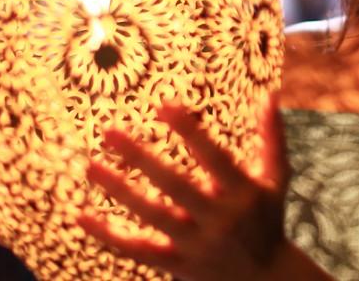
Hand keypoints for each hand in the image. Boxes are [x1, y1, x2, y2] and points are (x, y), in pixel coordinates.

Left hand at [79, 95, 311, 280]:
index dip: (190, 131)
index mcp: (242, 193)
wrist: (266, 280)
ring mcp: (195, 244)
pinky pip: (138, 250)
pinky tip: (81, 216)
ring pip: (151, 216)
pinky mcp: (177, 264)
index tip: (164, 104)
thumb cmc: (267, 219)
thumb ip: (272, 138)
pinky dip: (108, 235)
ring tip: (91, 166)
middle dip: (141, 158)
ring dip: (119, 191)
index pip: (214, 158)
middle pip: (174, 186)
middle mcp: (218, 219)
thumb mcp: (276, 179)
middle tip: (110, 132)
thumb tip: (269, 96)